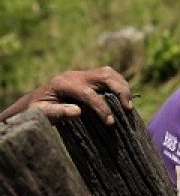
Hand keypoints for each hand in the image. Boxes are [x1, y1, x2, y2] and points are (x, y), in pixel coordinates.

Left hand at [0, 67, 134, 125]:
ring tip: (128, 104)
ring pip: (108, 73)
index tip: (110, 122)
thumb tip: (77, 111)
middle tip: (128, 108)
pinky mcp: (88, 77)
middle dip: (119, 91)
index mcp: (63, 84)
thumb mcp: (43, 113)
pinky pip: (108, 75)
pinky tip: (123, 98)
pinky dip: (119, 84)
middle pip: (104, 76)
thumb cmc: (38, 110)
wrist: (35, 100)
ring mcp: (82, 74)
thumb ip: (58, 112)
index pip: (89, 94)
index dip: (102, 108)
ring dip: (122, 86)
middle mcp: (74, 76)